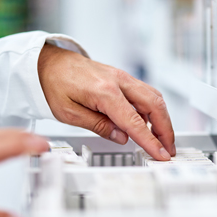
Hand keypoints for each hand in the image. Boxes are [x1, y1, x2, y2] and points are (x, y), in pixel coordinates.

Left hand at [38, 44, 175, 160]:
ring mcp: (122, 77)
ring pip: (154, 97)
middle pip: (154, 105)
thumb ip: (98, 126)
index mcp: (104, 91)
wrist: (48, 62)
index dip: (150, 140)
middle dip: (166, 130)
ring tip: (161, 140)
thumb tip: (121, 138)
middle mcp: (118, 81)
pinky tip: (148, 124)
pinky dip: (152, 109)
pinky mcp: (122, 78)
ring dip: (162, 119)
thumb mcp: (69, 113)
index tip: (159, 153)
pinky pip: (145, 93)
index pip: (134, 121)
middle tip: (168, 149)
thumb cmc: (54, 84)